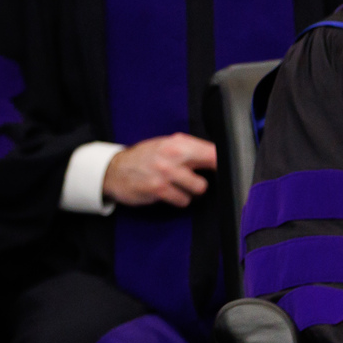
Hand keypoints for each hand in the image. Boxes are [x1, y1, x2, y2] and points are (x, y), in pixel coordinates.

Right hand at [101, 133, 216, 207]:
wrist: (114, 170)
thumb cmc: (144, 157)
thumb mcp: (165, 144)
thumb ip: (189, 148)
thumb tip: (217, 156)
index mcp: (177, 142)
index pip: (212, 150)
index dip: (224, 160)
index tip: (228, 167)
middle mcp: (173, 154)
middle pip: (212, 164)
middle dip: (211, 174)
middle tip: (201, 176)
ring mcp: (166, 173)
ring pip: (200, 187)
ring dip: (193, 190)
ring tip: (182, 186)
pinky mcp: (158, 189)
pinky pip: (183, 200)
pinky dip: (180, 199)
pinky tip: (170, 193)